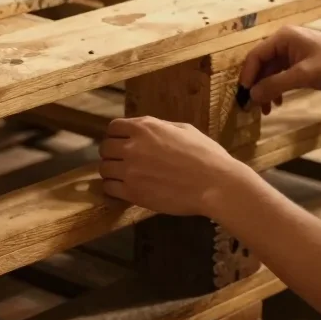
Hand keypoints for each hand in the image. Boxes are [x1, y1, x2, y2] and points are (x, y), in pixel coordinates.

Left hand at [98, 116, 246, 216]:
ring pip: (104, 169)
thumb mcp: (184, 129)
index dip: (116, 136)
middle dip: (112, 154)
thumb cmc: (206, 155)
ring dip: (112, 172)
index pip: (113, 128)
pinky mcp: (133, 192)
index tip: (121, 144)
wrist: (216, 184)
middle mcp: (132, 146)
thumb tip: (147, 130)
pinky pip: (109, 188)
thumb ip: (159, 128)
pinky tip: (123, 189)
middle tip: (122, 162)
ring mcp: (130, 170)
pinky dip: (113, 189)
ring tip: (123, 177)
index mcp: (145, 127)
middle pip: (105, 148)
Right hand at [240, 26, 320, 113]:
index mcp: (283, 37)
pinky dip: (278, 88)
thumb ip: (276, 84)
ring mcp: (293, 51)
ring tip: (267, 109)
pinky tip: (279, 102)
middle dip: (258, 86)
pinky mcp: (301, 62)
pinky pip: (282, 75)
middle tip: (254, 106)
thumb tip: (252, 95)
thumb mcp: (303, 76)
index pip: (256, 56)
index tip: (243, 95)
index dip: (247, 76)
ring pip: (271, 72)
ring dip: (267, 90)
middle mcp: (285, 42)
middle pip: (262, 64)